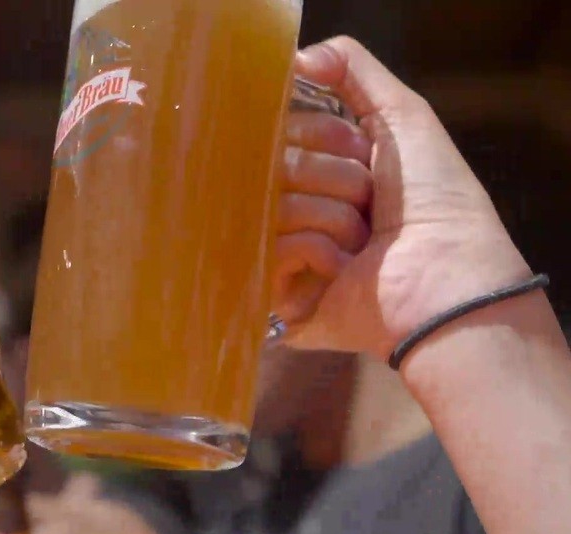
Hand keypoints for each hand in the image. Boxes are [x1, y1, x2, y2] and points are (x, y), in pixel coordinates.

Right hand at [274, 37, 532, 358]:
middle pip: (280, 165)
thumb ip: (352, 71)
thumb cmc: (433, 199)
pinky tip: (343, 269)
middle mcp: (306, 208)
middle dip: (332, 177)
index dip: (325, 134)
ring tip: (362, 244)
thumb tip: (294, 56)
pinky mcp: (278, 293)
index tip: (361, 150)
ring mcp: (288, 253)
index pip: (289, 131)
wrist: (445, 277)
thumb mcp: (402, 116)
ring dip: (331, 216)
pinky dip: (314, 250)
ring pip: (276, 204)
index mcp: (331, 170)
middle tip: (370, 204)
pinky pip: (272, 245)